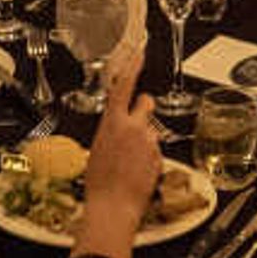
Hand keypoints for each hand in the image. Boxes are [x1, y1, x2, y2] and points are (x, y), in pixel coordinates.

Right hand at [76, 48, 165, 253]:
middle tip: (136, 121)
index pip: (125, 85)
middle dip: (143, 107)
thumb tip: (117, 132)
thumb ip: (111, 133)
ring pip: (150, 131)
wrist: (114, 206)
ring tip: (130, 164)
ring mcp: (149, 141)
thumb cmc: (99, 183)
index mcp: (112, 122)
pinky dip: (149, 158)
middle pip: (146, 102)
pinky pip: (155, 150)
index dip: (133, 66)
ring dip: (144, 141)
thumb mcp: (97, 150)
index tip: (139, 51)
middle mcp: (134, 127)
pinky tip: (137, 172)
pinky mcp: (159, 155)